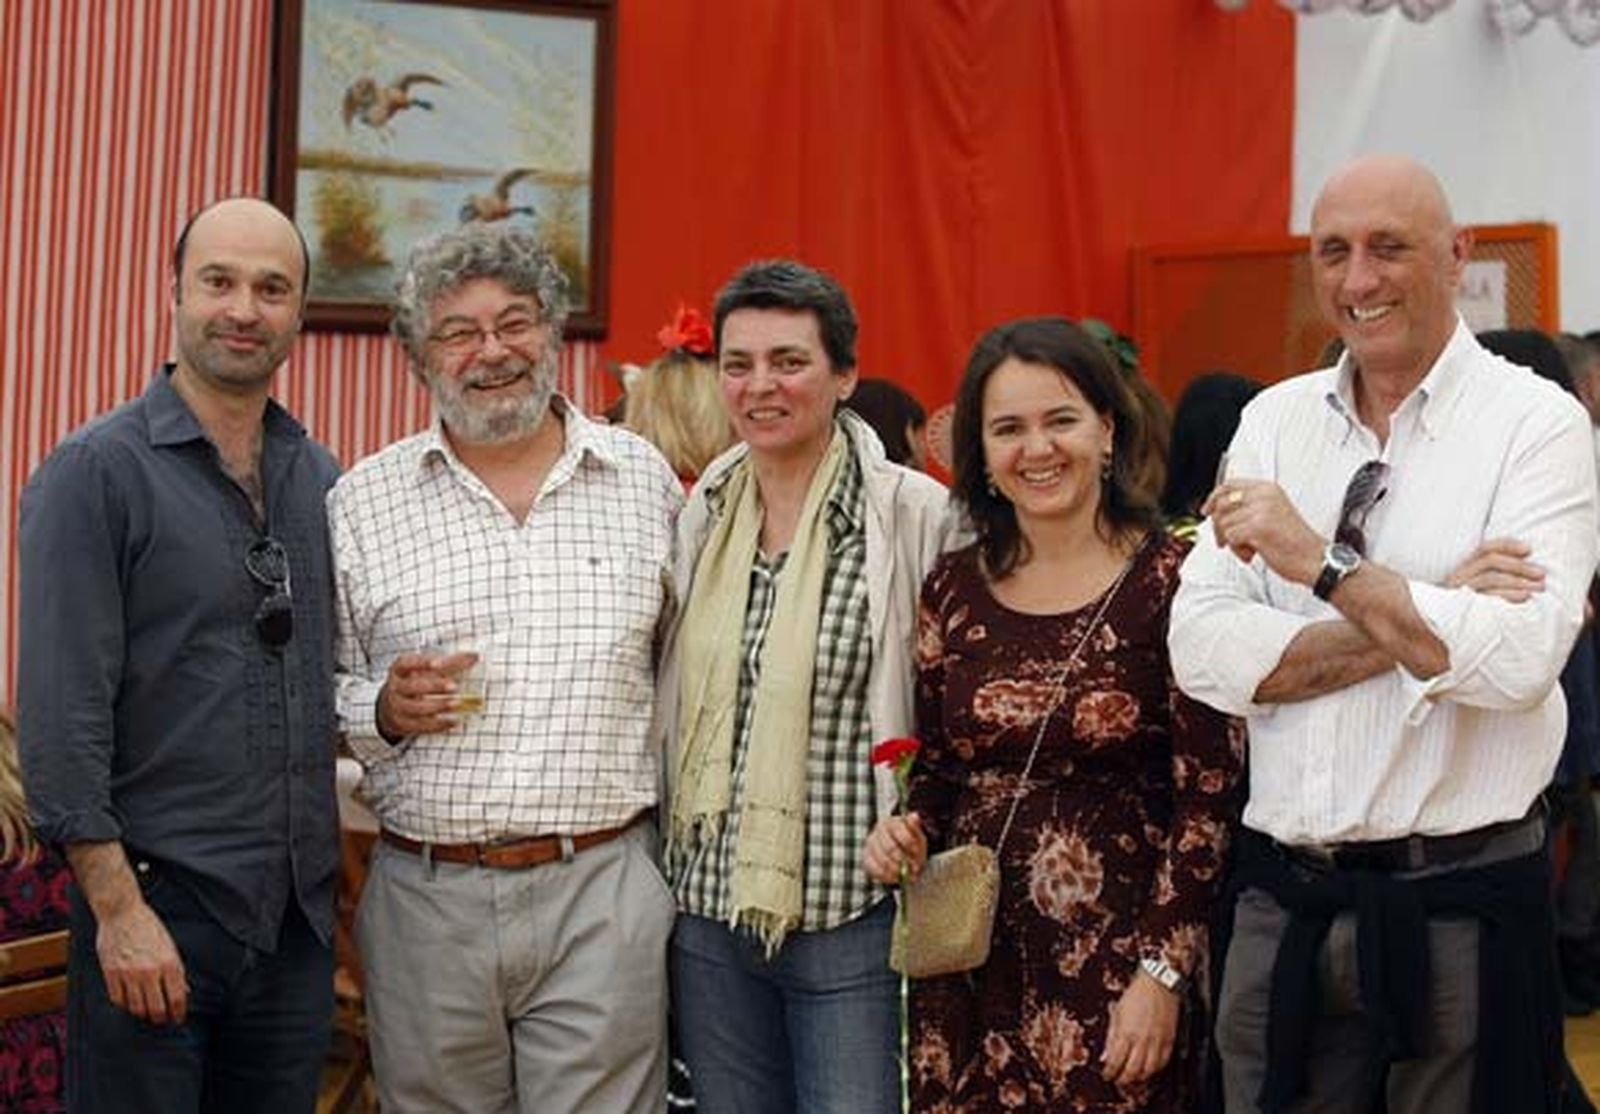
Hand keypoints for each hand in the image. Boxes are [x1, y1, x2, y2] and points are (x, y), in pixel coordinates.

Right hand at [96, 897, 187, 1024]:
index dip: (178, 1013)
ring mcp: (129, 974)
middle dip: (160, 1018)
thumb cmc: (148, 927)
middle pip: (156, 1009)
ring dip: (143, 1013)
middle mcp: (150, 971)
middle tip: (162, 1020)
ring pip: (136, 1008)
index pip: (176, 998)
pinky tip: (129, 1001)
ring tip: (146, 1012)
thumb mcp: (170, 946)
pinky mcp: (111, 974)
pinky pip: (118, 1000)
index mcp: (169, 963)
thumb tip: (183, 991)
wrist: (122, 913)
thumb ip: (176, 970)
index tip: (177, 1019)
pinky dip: (124, 1004)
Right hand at [376, 651, 478, 738]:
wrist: (391, 705)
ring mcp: (398, 707)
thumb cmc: (415, 680)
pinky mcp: (404, 724)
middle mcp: (396, 688)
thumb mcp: (427, 668)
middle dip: (434, 686)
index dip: (422, 663)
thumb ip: (451, 662)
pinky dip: (438, 725)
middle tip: (454, 686)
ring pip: (416, 708)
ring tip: (457, 703)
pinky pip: (420, 726)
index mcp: (399, 669)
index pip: (407, 663)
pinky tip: (454, 721)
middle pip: (412, 686)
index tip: (438, 664)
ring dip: (438, 706)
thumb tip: (476, 656)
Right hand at [863, 813, 927, 883]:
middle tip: (915, 868)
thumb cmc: (909, 842)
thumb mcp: (916, 834)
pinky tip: (896, 877)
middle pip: (890, 848)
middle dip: (904, 860)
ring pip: (883, 860)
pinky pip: (875, 870)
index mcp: (890, 822)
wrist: (899, 851)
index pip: (898, 830)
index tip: (917, 852)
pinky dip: (887, 876)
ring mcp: (870, 846)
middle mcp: (877, 832)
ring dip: (898, 870)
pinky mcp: (866, 859)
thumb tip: (914, 816)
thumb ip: (915, 828)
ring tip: (908, 875)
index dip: (909, 842)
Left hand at [1101, 968, 1179, 1085]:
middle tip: (1118, 1079)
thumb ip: (1111, 1037)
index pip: (1115, 1062)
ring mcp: (1157, 1042)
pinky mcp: (1169, 1040)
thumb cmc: (1137, 995)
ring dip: (1139, 1077)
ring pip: (1149, 1071)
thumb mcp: (1117, 1013)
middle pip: (1132, 1071)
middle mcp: (1142, 1040)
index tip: (1107, 1074)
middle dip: (1123, 1079)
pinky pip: (1163, 1062)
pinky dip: (1155, 1070)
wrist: (1159, 984)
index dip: (1110, 1072)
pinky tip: (1149, 1068)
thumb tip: (1105, 1056)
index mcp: (1126, 1033)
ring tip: (1132, 1077)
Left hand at [1203, 480, 1323, 584]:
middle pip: (1221, 505)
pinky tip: (1253, 554)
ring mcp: (1262, 510)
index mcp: (1268, 488)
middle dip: (1218, 526)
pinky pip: (1231, 537)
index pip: (1229, 485)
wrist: (1314, 559)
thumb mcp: (1272, 514)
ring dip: (1232, 542)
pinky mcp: (1258, 527)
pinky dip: (1237, 550)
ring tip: (1250, 549)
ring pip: (1224, 523)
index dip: (1213, 498)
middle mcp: (1265, 495)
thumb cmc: (1293, 542)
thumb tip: (1216, 509)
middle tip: (1226, 542)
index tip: (1206, 511)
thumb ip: (1249, 507)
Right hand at [1445, 537, 1544, 602]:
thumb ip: (1499, 573)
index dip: (1507, 545)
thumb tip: (1528, 561)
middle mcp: (1460, 576)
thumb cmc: (1476, 606)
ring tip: (1539, 586)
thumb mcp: (1481, 586)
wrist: (1451, 629)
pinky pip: (1489, 599)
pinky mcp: (1465, 608)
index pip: (1485, 549)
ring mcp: (1461, 592)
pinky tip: (1525, 597)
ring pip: (1490, 578)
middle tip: (1541, 573)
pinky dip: (1509, 596)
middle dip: (1519, 566)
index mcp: (1465, 567)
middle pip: (1490, 561)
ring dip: (1518, 581)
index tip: (1529, 549)